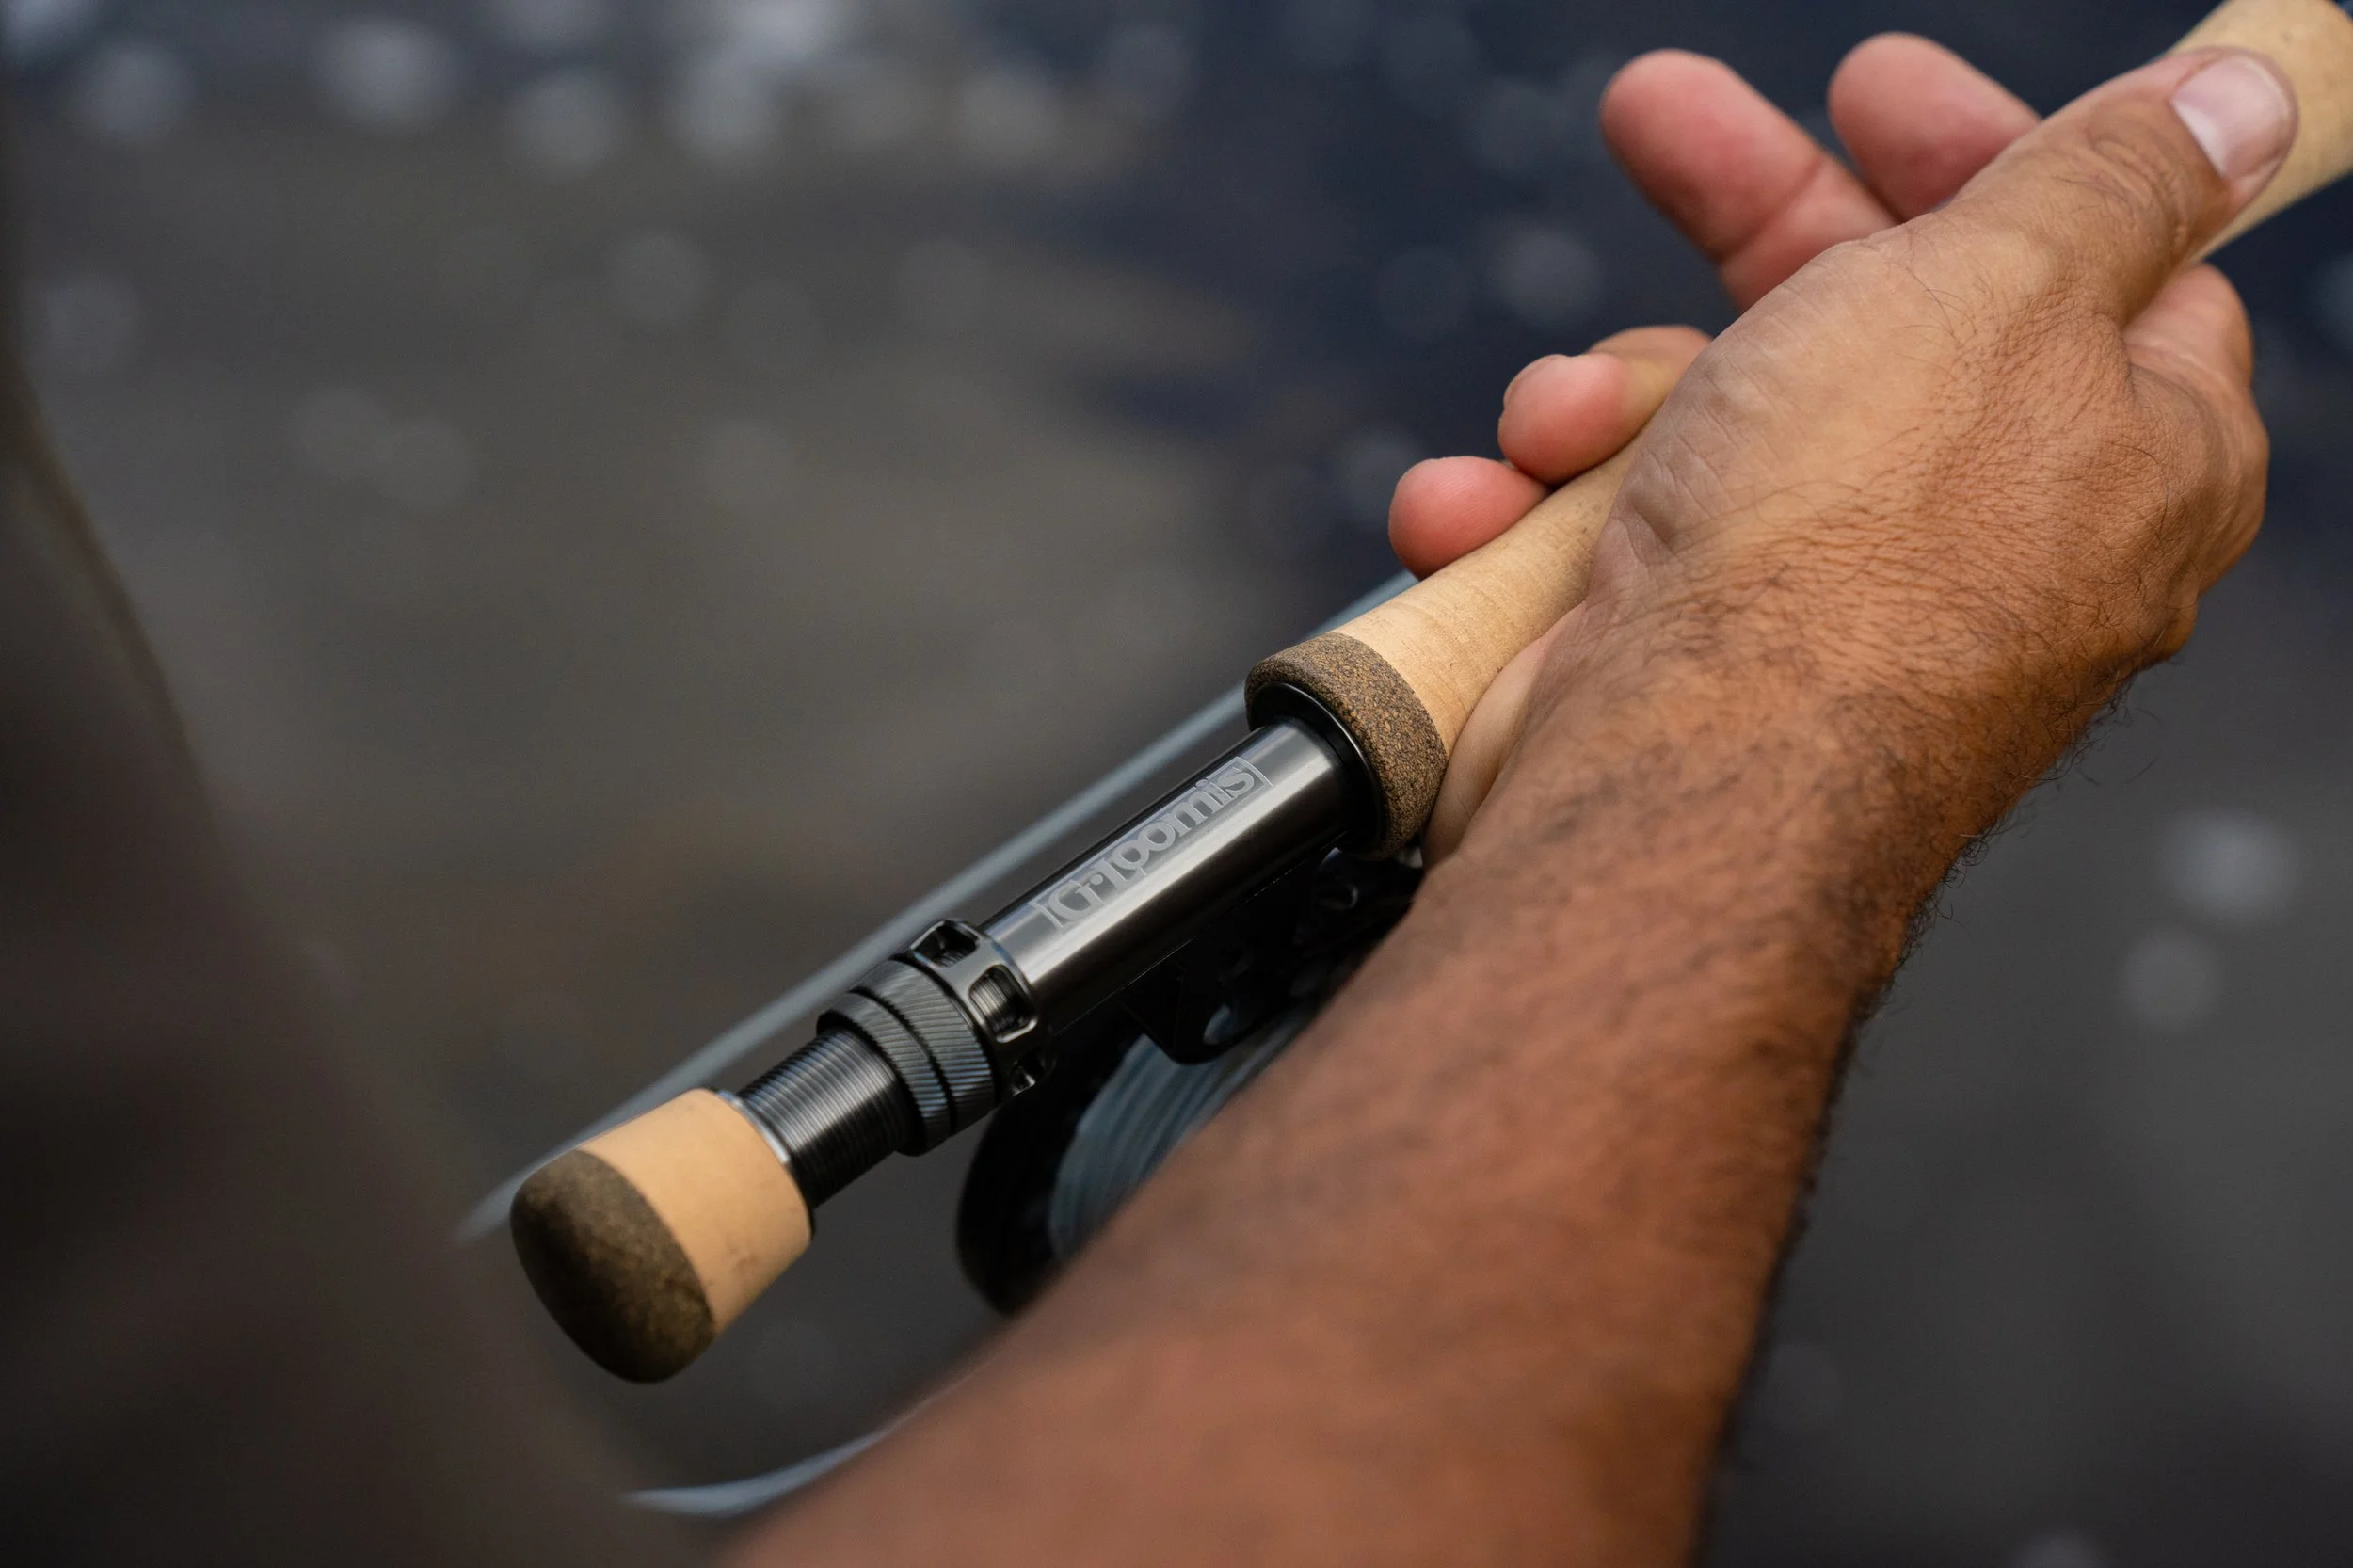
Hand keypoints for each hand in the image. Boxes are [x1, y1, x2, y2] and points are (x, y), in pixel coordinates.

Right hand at [1457, 46, 2285, 873]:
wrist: (1681, 781)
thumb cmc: (1854, 544)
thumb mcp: (2003, 285)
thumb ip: (2113, 181)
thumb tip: (2239, 111)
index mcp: (2128, 447)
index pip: (2093, 262)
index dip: (1978, 158)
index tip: (1870, 90)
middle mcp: (1992, 536)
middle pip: (1877, 321)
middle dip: (1741, 224)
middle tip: (1657, 118)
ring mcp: (1836, 609)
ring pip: (1716, 428)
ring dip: (1599, 402)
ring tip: (1552, 428)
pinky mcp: (1702, 666)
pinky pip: (1619, 545)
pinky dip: (1535, 522)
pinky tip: (1484, 515)